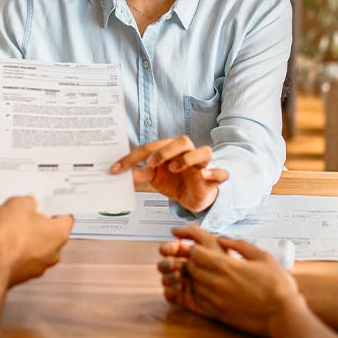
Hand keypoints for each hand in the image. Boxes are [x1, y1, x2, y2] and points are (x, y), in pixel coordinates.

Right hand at [0, 196, 73, 286]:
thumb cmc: (9, 239)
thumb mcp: (17, 204)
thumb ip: (26, 201)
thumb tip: (26, 204)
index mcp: (59, 233)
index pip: (65, 217)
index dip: (52, 208)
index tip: (42, 203)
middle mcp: (52, 253)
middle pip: (45, 231)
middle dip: (31, 221)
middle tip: (19, 212)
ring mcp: (37, 266)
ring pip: (29, 244)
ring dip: (16, 234)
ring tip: (0, 224)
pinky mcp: (20, 274)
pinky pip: (16, 255)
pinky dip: (7, 247)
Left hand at [111, 136, 227, 212]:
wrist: (194, 196)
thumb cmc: (176, 181)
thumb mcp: (155, 177)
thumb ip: (140, 173)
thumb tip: (120, 172)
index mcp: (171, 149)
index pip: (152, 147)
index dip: (133, 158)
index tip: (117, 168)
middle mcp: (187, 153)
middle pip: (182, 141)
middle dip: (165, 151)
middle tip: (151, 163)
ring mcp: (202, 164)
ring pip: (203, 151)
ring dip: (187, 158)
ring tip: (174, 168)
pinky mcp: (213, 178)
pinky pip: (220, 172)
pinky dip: (214, 172)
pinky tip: (204, 175)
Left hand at [156, 225, 300, 337]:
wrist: (283, 316)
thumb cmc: (277, 286)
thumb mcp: (263, 257)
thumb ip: (240, 245)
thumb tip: (224, 239)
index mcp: (227, 266)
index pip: (196, 252)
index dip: (195, 247)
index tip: (196, 244)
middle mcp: (217, 283)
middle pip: (190, 267)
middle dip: (192, 260)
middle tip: (199, 258)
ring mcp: (215, 300)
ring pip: (192, 284)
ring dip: (194, 276)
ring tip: (203, 272)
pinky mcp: (217, 314)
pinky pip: (197, 300)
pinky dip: (196, 292)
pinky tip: (205, 289)